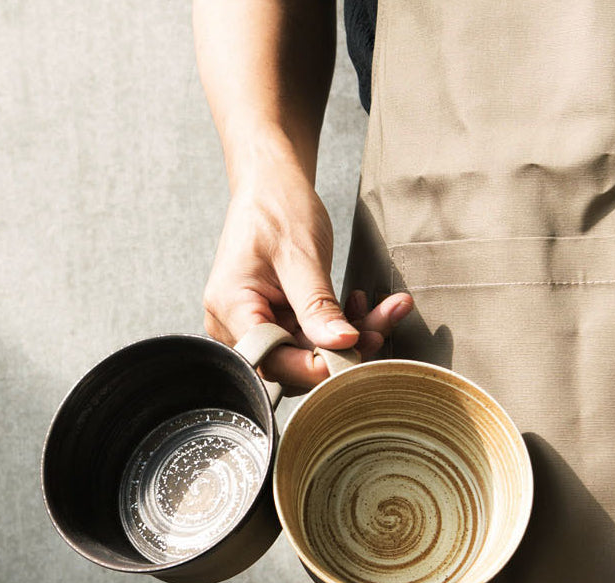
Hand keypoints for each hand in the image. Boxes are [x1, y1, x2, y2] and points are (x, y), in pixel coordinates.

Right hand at [202, 163, 412, 392]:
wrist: (271, 186)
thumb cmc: (277, 208)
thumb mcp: (302, 256)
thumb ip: (318, 306)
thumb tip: (341, 344)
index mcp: (231, 307)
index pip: (272, 358)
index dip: (313, 365)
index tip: (355, 351)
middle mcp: (235, 324)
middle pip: (291, 361)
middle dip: (339, 350)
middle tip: (380, 328)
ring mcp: (254, 325)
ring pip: (306, 353)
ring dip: (348, 338)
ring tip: (383, 311)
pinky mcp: (275, 322)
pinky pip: (310, 339)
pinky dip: (339, 326)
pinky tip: (362, 306)